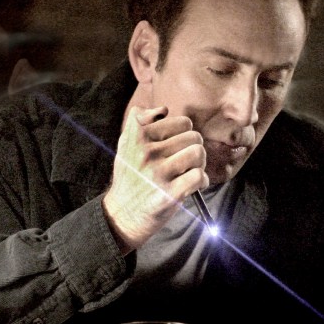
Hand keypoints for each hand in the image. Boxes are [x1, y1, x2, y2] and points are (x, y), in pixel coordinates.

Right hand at [102, 106, 208, 252]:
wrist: (122, 214)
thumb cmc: (130, 177)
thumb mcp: (126, 145)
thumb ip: (139, 121)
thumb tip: (163, 110)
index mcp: (138, 137)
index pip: (182, 122)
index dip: (185, 134)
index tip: (177, 147)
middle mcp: (147, 153)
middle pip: (194, 137)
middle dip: (194, 149)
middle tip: (186, 162)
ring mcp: (158, 173)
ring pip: (198, 153)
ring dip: (200, 164)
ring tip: (189, 172)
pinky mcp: (169, 193)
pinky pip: (199, 176)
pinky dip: (201, 181)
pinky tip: (193, 186)